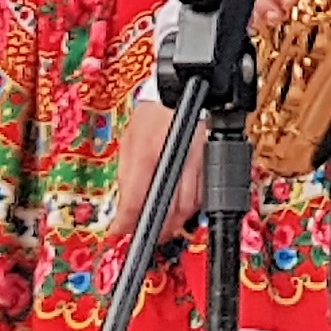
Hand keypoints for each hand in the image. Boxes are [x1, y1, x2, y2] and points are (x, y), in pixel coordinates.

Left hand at [107, 96, 201, 244]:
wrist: (179, 96)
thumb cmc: (152, 116)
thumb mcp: (128, 143)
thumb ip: (126, 179)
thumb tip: (122, 212)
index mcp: (148, 152)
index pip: (138, 201)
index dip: (128, 223)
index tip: (121, 231)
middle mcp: (175, 158)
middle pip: (170, 212)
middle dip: (156, 230)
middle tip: (145, 234)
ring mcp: (196, 162)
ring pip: (188, 209)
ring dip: (174, 222)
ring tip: (161, 224)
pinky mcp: (209, 164)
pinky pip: (202, 197)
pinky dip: (190, 209)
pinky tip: (179, 207)